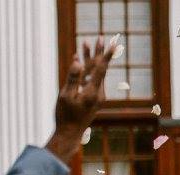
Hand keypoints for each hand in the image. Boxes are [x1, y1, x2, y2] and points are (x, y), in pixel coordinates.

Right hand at [45, 37, 115, 163]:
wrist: (70, 133)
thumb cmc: (66, 116)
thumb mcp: (66, 96)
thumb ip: (72, 78)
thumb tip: (77, 61)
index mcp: (93, 92)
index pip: (101, 69)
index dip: (106, 55)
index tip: (113, 44)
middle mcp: (98, 93)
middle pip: (99, 68)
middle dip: (99, 52)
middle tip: (102, 37)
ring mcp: (96, 95)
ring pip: (94, 72)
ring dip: (89, 58)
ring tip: (86, 42)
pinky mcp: (92, 98)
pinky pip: (90, 79)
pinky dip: (86, 69)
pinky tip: (79, 59)